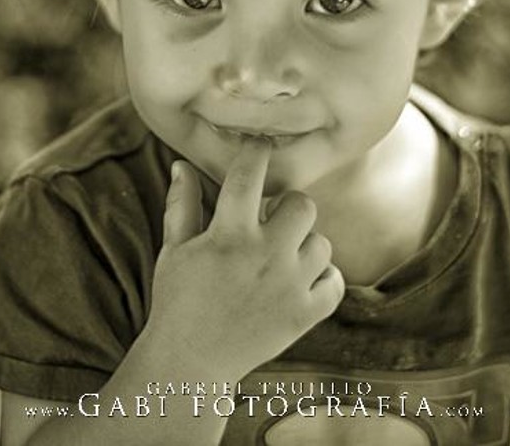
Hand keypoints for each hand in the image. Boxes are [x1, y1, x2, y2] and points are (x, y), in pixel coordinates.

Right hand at [142, 139, 344, 382]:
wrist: (190, 363)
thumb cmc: (178, 301)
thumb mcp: (174, 250)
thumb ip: (183, 205)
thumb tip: (182, 164)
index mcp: (229, 235)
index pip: (250, 175)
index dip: (257, 151)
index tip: (259, 146)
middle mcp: (265, 255)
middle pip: (303, 205)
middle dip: (288, 207)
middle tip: (271, 221)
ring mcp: (289, 286)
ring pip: (321, 243)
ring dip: (304, 245)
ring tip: (279, 258)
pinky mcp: (305, 314)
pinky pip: (335, 281)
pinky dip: (323, 278)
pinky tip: (298, 280)